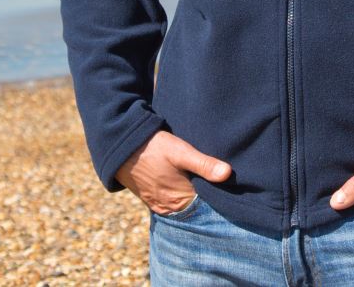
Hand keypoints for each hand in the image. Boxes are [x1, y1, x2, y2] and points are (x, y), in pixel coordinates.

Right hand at [115, 131, 231, 214]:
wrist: (121, 147)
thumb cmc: (153, 147)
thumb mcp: (181, 152)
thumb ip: (203, 164)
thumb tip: (228, 174)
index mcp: (179, 200)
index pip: (207, 206)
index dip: (219, 197)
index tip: (232, 188)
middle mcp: (169, 208)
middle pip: (196, 207)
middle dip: (208, 198)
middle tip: (223, 184)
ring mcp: (160, 205)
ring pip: (185, 205)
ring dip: (195, 196)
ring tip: (207, 183)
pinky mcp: (152, 199)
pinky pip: (173, 202)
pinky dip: (183, 196)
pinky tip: (188, 184)